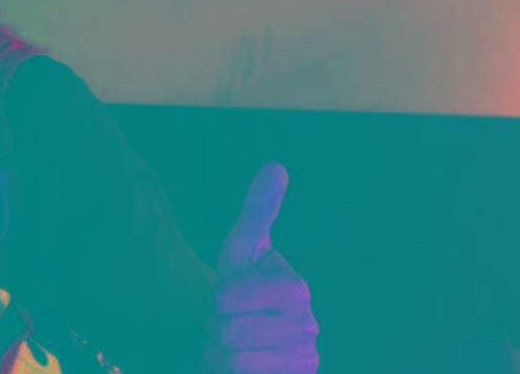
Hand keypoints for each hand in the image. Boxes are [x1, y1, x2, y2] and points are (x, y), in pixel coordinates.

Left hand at [205, 162, 318, 373]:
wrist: (245, 336)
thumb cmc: (240, 287)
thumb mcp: (242, 247)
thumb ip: (257, 209)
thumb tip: (277, 166)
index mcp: (295, 288)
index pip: (225, 298)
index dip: (212, 298)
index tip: (223, 297)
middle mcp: (307, 326)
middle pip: (226, 332)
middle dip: (213, 327)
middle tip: (224, 321)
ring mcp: (303, 360)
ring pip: (230, 362)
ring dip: (216, 354)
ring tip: (230, 343)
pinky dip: (226, 373)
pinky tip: (240, 365)